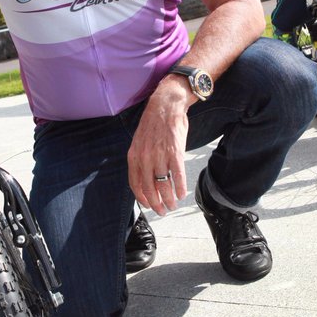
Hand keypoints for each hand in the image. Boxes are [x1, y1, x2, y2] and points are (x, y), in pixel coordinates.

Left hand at [127, 79, 191, 214]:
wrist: (166, 105)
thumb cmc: (153, 124)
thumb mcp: (139, 141)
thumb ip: (140, 159)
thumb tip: (145, 177)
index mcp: (134, 156)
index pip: (135, 184)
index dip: (142, 198)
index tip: (149, 205)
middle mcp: (145, 158)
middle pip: (149, 188)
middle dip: (156, 203)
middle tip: (162, 211)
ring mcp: (160, 155)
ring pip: (164, 185)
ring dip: (169, 199)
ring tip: (173, 205)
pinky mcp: (175, 152)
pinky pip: (178, 175)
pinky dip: (180, 188)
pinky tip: (182, 194)